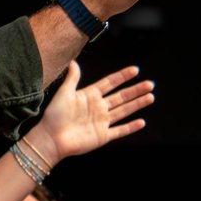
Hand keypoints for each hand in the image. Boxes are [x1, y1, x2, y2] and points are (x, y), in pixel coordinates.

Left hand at [26, 61, 153, 165]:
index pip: (110, 83)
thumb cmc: (54, 116)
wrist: (50, 139)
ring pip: (124, 111)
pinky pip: (120, 131)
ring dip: (137, 104)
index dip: (122, 77)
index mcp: (89, 96)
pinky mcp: (102, 136)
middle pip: (121, 97)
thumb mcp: (64, 93)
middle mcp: (98, 108)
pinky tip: (141, 122)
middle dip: (135, 90)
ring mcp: (101, 122)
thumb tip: (74, 61)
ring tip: (150, 97)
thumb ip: (72, 78)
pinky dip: (130, 127)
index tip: (135, 70)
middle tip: (150, 84)